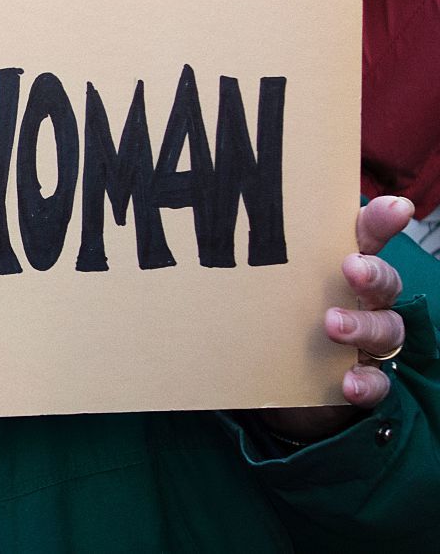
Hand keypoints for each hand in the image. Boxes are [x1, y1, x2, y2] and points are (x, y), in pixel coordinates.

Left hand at [257, 196, 411, 442]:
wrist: (277, 382)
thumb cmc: (271, 316)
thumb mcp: (260, 284)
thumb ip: (244, 262)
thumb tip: (195, 238)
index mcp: (337, 267)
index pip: (366, 237)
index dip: (382, 220)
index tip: (396, 207)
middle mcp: (361, 299)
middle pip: (383, 279)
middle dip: (373, 272)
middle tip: (351, 268)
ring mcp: (366, 339)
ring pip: (387, 327)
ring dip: (363, 325)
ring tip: (332, 325)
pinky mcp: (362, 377)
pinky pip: (378, 381)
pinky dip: (367, 383)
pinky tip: (349, 383)